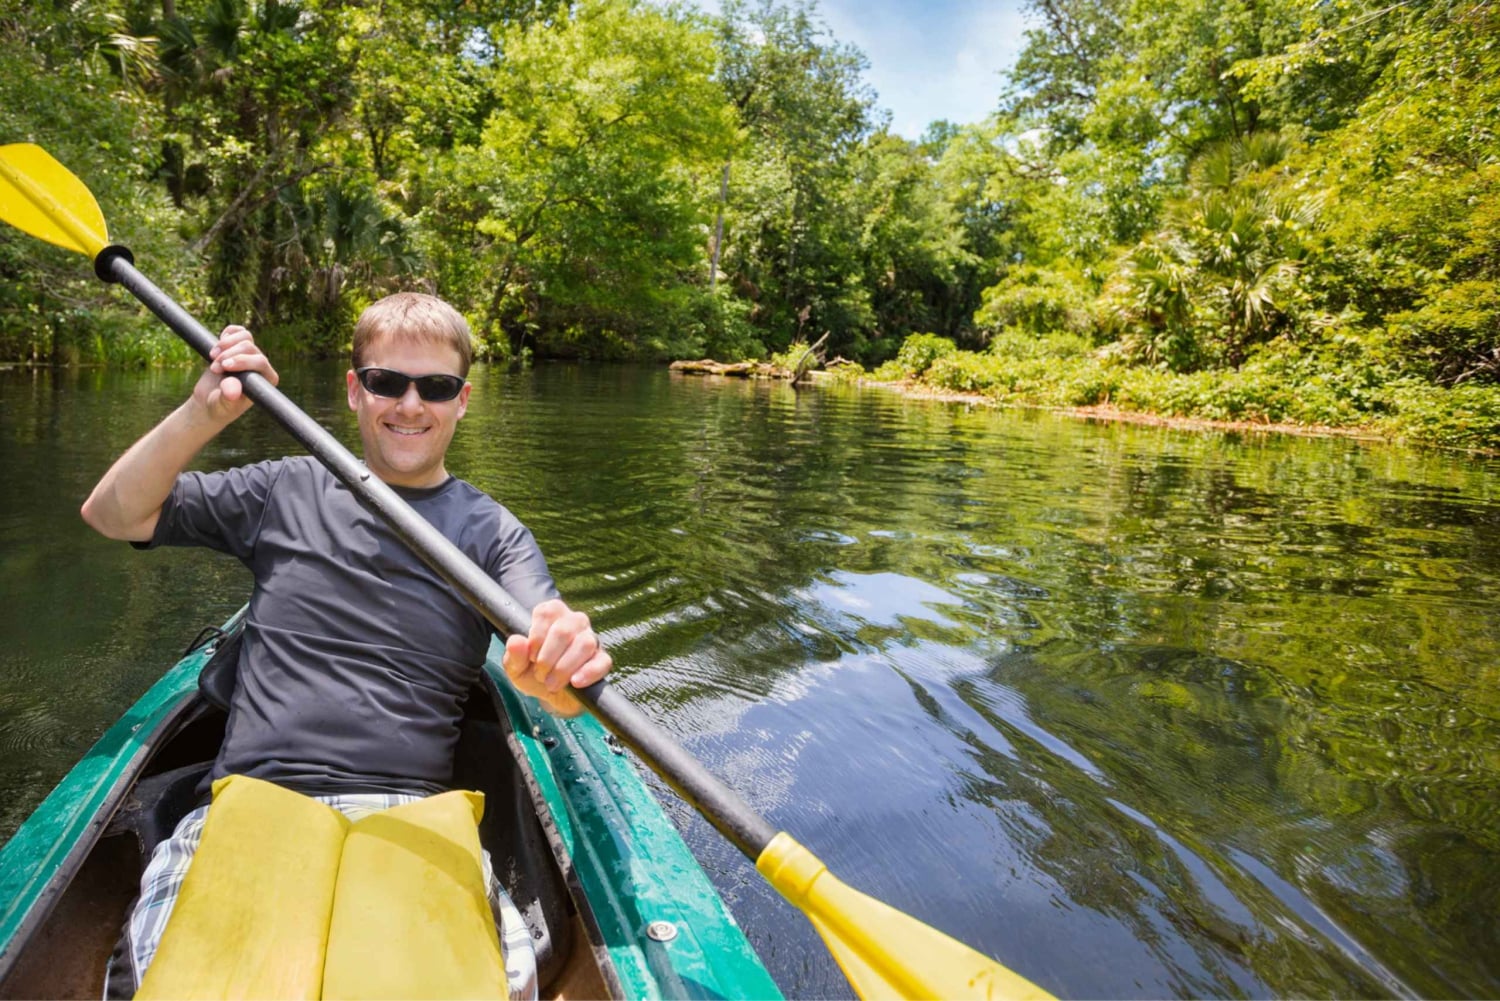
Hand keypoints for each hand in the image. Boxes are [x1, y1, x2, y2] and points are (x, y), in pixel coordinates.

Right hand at [192, 325, 277, 424]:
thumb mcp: (223, 405)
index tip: (224, 366)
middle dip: (228, 355)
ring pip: (244, 336)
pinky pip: (236, 331)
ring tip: (212, 358)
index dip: (242, 361)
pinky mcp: (237, 346)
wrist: (209, 401)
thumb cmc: (220, 407)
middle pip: (249, 346)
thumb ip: (229, 398)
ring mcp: (250, 354)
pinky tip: (217, 347)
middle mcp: (261, 365)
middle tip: (214, 369)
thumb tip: (233, 391)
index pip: (260, 361)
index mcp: (266, 379)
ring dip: (225, 344)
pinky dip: (226, 335)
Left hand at [502, 599, 611, 716]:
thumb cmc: (532, 672)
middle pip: (564, 630)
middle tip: (540, 675)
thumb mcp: (516, 667)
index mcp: (551, 614)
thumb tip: (516, 641)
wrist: (550, 695)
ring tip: (552, 683)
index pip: (547, 613)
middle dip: (548, 658)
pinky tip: (575, 682)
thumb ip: (514, 654)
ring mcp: (591, 638)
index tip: (530, 657)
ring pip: (585, 644)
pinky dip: (588, 673)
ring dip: (564, 668)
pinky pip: (602, 661)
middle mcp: (574, 621)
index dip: (536, 638)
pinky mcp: (602, 659)